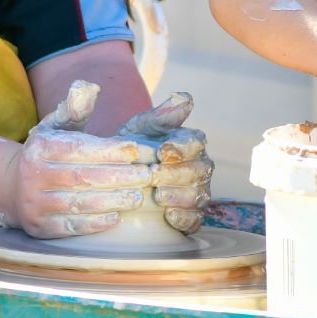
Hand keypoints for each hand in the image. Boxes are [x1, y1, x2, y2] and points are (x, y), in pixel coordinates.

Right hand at [0, 81, 152, 238]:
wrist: (12, 189)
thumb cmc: (48, 154)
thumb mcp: (55, 127)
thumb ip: (75, 109)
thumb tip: (90, 87)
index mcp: (40, 147)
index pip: (79, 148)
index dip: (110, 150)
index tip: (136, 150)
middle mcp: (33, 175)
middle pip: (82, 177)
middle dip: (118, 176)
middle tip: (146, 176)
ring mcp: (34, 204)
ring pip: (79, 203)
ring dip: (112, 201)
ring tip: (138, 197)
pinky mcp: (39, 228)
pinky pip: (70, 227)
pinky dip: (95, 223)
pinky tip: (116, 217)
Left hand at [118, 92, 213, 233]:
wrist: (116, 179)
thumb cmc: (131, 150)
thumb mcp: (140, 129)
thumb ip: (161, 115)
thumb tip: (185, 97)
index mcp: (190, 143)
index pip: (196, 142)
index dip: (182, 147)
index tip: (162, 151)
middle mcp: (200, 167)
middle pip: (199, 170)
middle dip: (176, 173)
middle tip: (153, 175)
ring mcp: (197, 193)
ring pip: (198, 195)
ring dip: (179, 196)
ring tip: (158, 196)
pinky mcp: (191, 217)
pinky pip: (195, 219)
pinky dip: (183, 218)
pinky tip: (168, 216)